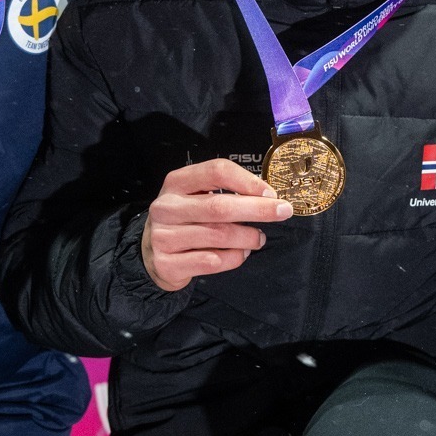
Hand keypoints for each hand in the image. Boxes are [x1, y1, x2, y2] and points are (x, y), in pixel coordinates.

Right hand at [141, 159, 292, 292]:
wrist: (152, 254)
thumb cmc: (185, 220)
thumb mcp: (197, 197)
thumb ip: (225, 192)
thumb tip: (267, 197)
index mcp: (176, 182)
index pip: (215, 171)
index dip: (246, 181)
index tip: (271, 193)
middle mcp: (166, 207)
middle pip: (219, 206)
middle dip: (257, 209)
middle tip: (283, 212)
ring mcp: (163, 236)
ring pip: (218, 236)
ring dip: (247, 237)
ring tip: (258, 238)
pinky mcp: (166, 263)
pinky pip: (211, 261)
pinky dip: (233, 258)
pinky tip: (241, 253)